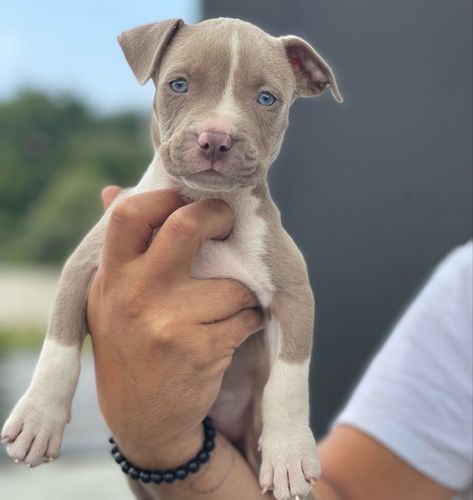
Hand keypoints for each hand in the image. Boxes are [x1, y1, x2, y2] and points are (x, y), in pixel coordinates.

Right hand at [87, 187, 262, 469]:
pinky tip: (234, 331)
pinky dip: (248, 320)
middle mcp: (136, 296)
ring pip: (232, 284)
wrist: (141, 419)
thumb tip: (112, 190)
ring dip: (242, 294)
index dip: (165, 197)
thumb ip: (120, 247)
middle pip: (187, 227)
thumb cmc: (129, 347)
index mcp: (112, 278)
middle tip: (226, 221)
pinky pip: (245, 316)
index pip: (130, 214)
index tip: (185, 201)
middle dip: (217, 216)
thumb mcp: (110, 298)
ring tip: (229, 306)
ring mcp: (168, 324)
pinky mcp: (201, 350)